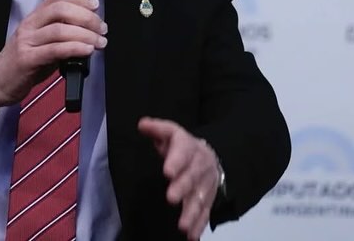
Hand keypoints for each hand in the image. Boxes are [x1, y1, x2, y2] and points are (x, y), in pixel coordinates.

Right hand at [0, 0, 106, 112]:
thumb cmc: (22, 63)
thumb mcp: (41, 43)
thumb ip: (61, 36)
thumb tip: (89, 32)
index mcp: (34, 18)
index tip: (95, 5)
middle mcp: (29, 26)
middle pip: (60, 9)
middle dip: (86, 16)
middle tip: (101, 28)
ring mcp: (27, 42)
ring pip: (60, 29)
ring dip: (85, 34)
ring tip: (99, 42)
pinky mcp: (27, 59)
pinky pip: (54, 50)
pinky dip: (74, 48)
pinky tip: (87, 50)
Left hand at [138, 117, 219, 240]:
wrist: (212, 157)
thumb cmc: (183, 147)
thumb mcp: (171, 133)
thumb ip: (156, 129)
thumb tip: (141, 124)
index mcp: (188, 148)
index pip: (182, 152)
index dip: (176, 161)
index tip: (167, 171)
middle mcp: (199, 167)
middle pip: (191, 177)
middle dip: (182, 188)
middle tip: (171, 198)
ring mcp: (205, 185)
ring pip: (199, 199)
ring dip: (191, 212)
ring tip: (182, 225)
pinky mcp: (208, 200)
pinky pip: (205, 213)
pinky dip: (199, 225)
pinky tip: (192, 236)